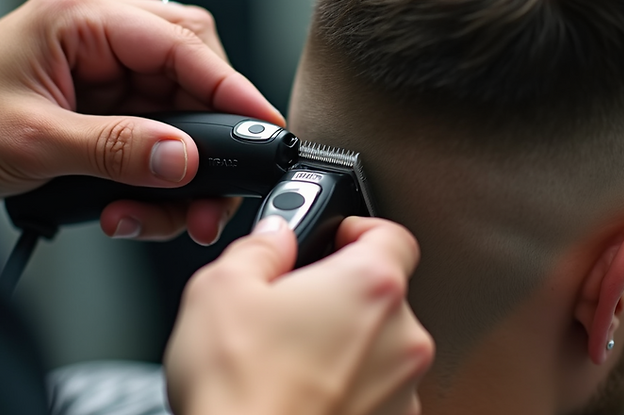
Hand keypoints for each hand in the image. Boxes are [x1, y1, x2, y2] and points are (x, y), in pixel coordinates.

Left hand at [0, 0, 282, 244]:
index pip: (181, 44)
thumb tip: (184, 161)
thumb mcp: (36, 141)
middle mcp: (99, 35)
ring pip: (178, 110)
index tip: (262, 126)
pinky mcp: (101, 102)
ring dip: (183, 166)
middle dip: (210, 134)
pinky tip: (135, 208)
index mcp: (82, 18)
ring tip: (173, 215)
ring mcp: (102, 69)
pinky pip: (153, 133)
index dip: (229, 86)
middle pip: (191, 72)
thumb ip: (117, 149)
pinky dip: (156, 175)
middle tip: (216, 189)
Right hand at [165, 216, 434, 414]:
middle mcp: (402, 337)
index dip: (357, 230)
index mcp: (371, 286)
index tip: (330, 239)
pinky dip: (346, 388)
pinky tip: (301, 393)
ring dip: (345, 345)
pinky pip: (375, 392)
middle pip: (382, 294)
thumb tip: (273, 237)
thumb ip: (259, 247)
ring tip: (288, 359)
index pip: (391, 234)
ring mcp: (402, 390)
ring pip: (379, 348)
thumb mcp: (221, 289)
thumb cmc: (238, 389)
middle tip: (291, 305)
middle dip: (339, 294)